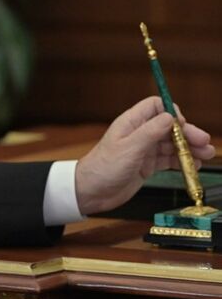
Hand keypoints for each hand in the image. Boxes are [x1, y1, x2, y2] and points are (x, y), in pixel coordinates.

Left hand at [75, 96, 214, 214]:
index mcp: (131, 123)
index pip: (155, 107)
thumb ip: (150, 132)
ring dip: (189, 148)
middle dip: (187, 133)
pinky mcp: (146, 165)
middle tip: (204, 143)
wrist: (91, 191)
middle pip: (168, 127)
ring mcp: (143, 150)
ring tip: (207, 154)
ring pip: (171, 144)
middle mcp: (138, 134)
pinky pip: (168, 159)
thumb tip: (170, 116)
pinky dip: (181, 161)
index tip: (181, 126)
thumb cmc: (104, 168)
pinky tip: (194, 165)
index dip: (171, 112)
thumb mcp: (129, 148)